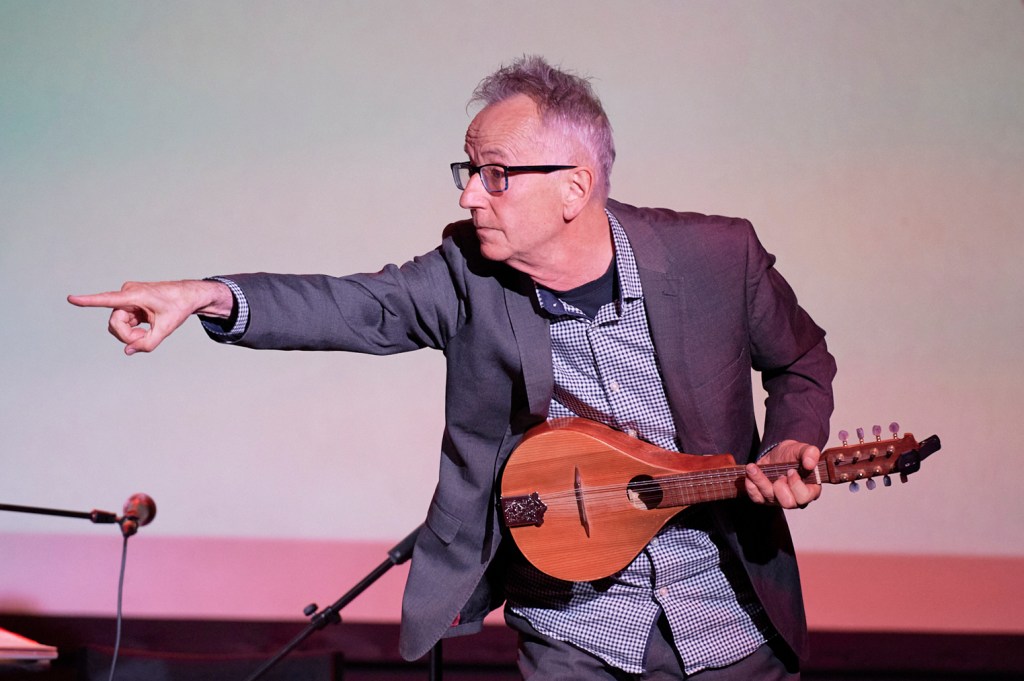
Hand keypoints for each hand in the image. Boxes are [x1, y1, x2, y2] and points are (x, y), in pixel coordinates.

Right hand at [68, 279, 232, 355]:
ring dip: (130, 333)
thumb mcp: (166, 329)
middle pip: (115, 323)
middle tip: (145, 339)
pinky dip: (133, 330)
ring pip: (118, 324)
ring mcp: (127, 299)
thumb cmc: (178, 307)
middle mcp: (127, 294)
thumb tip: (128, 350)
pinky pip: (123, 322)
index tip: (70, 298)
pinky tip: (146, 328)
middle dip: (128, 335)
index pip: (107, 300)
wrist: (188, 296)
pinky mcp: (129, 304)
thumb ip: (147, 343)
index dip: (88, 301)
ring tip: (148, 333)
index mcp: (135, 295)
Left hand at [744, 440, 821, 508]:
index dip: (796, 484)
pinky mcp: (764, 498)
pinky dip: (751, 485)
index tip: (791, 471)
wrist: (777, 454)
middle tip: (779, 475)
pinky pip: (756, 497)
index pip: (804, 497)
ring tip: (752, 467)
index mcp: (810, 490)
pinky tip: (750, 474)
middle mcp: (795, 499)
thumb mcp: (802, 449)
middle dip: (780, 487)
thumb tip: (810, 464)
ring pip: (769, 498)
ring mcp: (778, 500)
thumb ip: (810, 453)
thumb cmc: (792, 455)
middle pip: (787, 503)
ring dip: (760, 481)